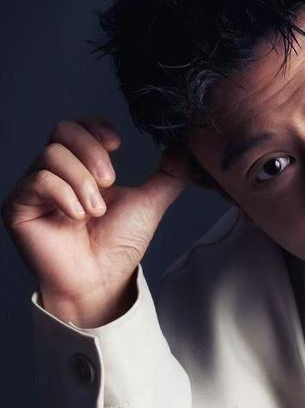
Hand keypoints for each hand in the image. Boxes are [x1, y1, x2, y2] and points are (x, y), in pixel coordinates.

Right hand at [1, 116, 190, 325]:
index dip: (96, 127)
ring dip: (82, 182)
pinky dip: (63, 195)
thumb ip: (169, 173)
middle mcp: (54, 173)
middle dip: (91, 151)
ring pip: (51, 155)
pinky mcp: (17, 207)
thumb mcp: (149, 202)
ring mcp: (34, 189)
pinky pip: (37, 181)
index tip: (118, 143)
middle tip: (110, 182)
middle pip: (62, 131)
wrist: (102, 281)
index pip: (79, 126)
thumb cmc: (118, 246)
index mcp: (80, 167)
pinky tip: (77, 217)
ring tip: (95, 211)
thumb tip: (184, 146)